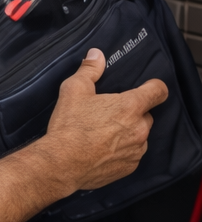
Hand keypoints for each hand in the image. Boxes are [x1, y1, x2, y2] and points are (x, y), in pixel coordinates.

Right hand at [40, 48, 167, 192]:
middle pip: (146, 115)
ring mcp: (136, 150)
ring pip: (139, 136)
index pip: (158, 91)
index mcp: (130, 106)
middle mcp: (139, 128)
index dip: (154, 87)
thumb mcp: (74, 90)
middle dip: (132, 112)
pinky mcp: (130, 167)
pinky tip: (101, 149)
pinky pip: (131, 154)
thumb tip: (96, 55)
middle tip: (108, 113)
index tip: (148, 87)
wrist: (62, 163)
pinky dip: (121, 150)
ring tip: (101, 134)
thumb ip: (89, 70)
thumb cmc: (69, 127)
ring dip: (127, 132)